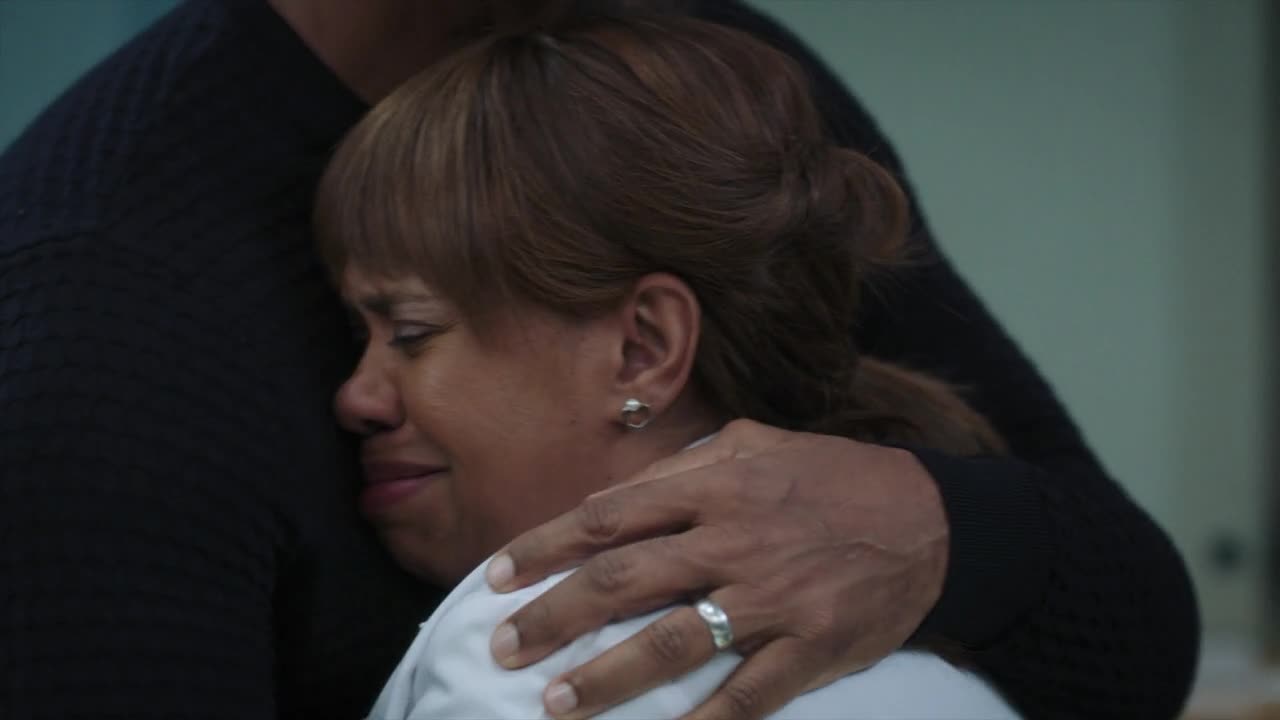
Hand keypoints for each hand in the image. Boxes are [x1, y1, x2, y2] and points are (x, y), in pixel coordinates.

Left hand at [484, 419, 949, 719]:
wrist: (930, 518)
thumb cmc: (834, 477)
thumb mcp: (760, 444)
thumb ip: (691, 463)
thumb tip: (621, 493)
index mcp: (715, 488)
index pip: (608, 518)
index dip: (545, 546)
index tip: (497, 576)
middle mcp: (733, 540)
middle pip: (623, 582)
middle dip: (553, 617)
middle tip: (505, 649)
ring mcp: (771, 598)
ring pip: (670, 643)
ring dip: (605, 678)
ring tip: (555, 703)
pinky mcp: (809, 647)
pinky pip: (746, 695)